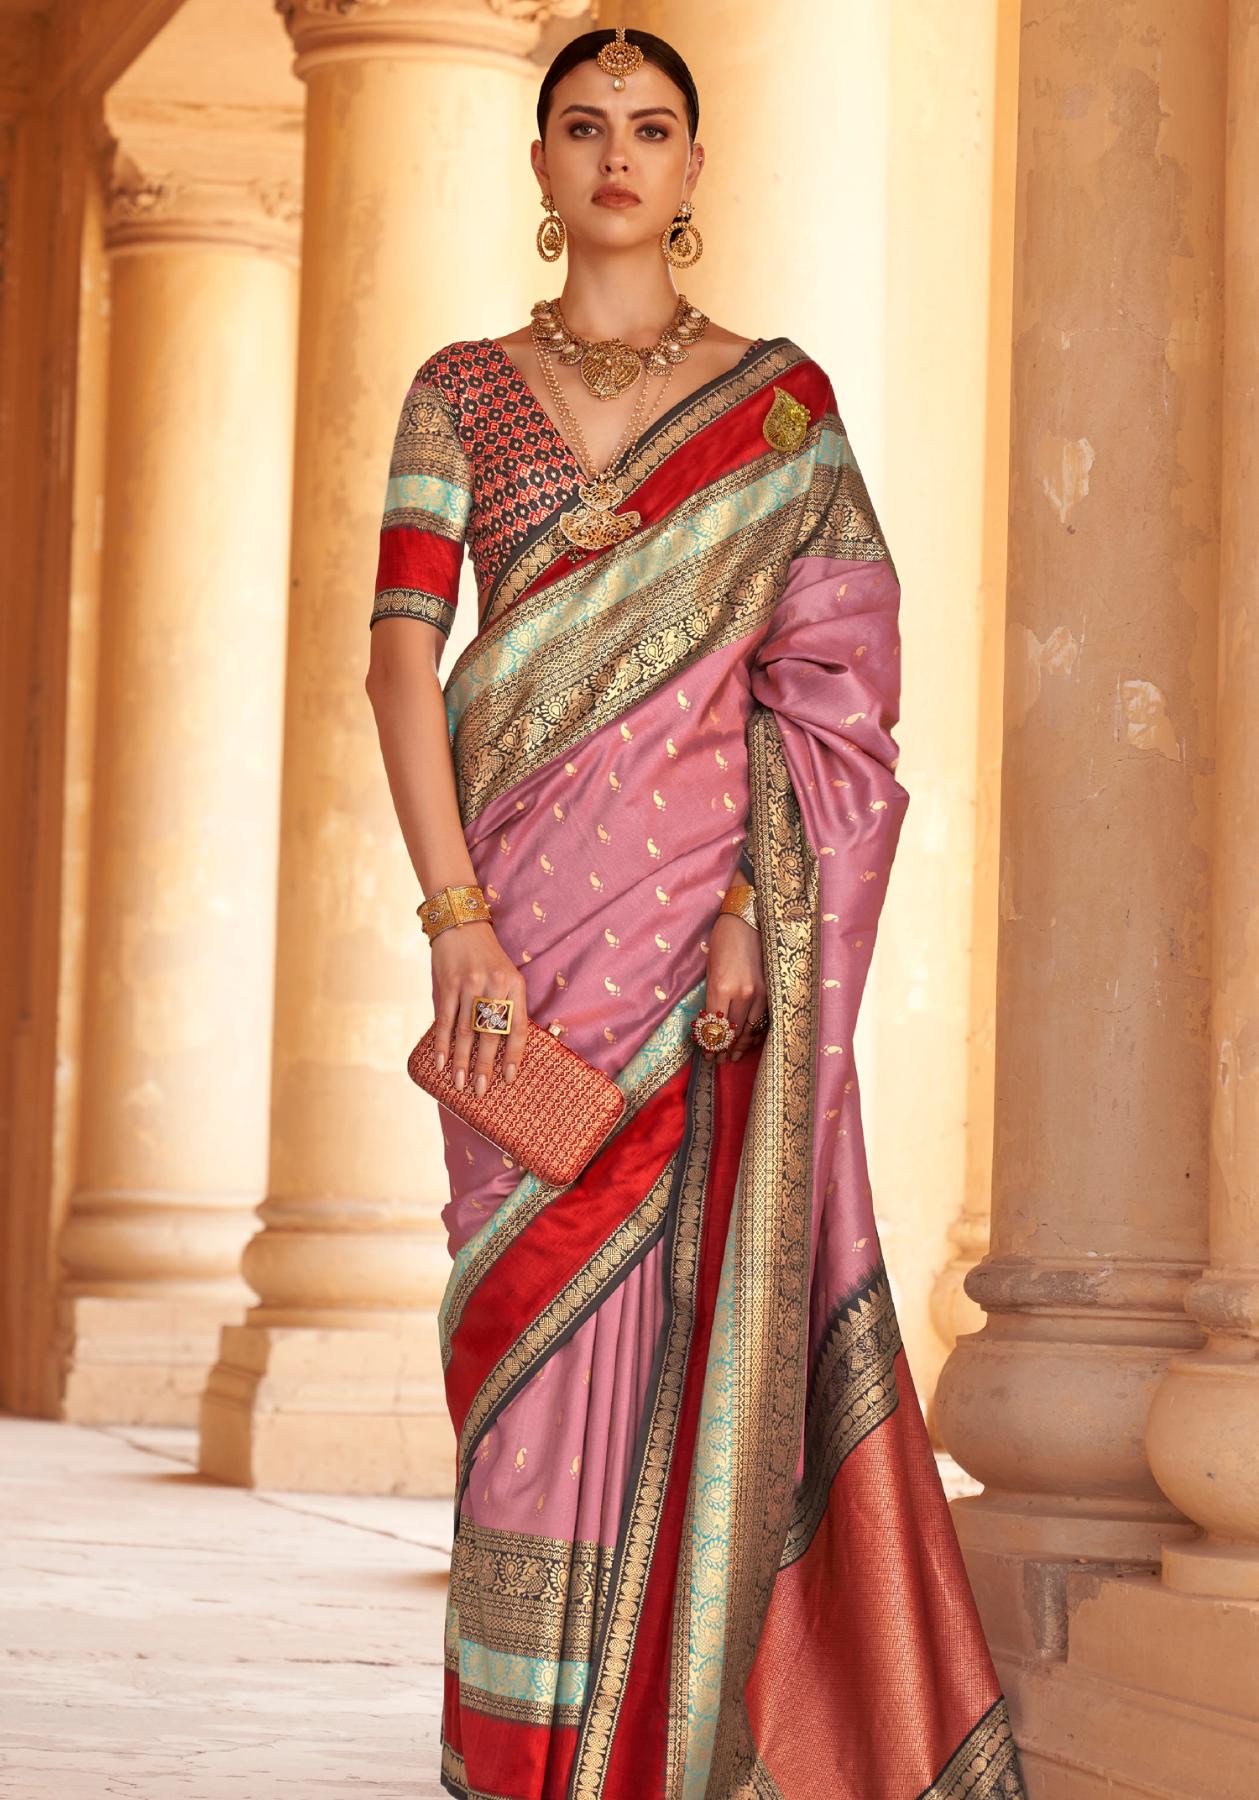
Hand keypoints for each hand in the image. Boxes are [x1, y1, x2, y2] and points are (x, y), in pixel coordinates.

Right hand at [429, 921, 528, 1093]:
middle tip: (481, 1091)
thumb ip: (505, 1005)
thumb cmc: (486, 957)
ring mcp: (470, 984)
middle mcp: (494, 985)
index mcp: (515, 985)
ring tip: (459, 1084)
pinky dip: (441, 1043)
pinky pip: (445, 1019)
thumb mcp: (505, 976)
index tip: (508, 1078)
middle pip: (490, 1032)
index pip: (517, 1026)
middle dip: (485, 1065)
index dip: (513, 1055)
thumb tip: (501, 1048)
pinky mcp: (448, 984)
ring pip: (465, 1030)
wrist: (461, 925)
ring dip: (460, 1060)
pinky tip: (440, 1062)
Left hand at [702, 913, 767, 1064]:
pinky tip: (750, 1040)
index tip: (706, 1055)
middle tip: (717, 1061)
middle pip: (732, 1033)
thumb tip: (712, 1022)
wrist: (749, 920)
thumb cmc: (723, 941)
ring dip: (741, 1045)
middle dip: (723, 1050)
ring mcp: (760, 993)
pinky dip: (756, 1032)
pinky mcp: (771, 990)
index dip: (710, 1045)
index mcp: (721, 987)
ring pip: (750, 1030)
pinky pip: (764, 1020)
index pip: (715, 1027)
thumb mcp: (710, 969)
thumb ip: (712, 997)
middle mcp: (742, 994)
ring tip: (733, 1056)